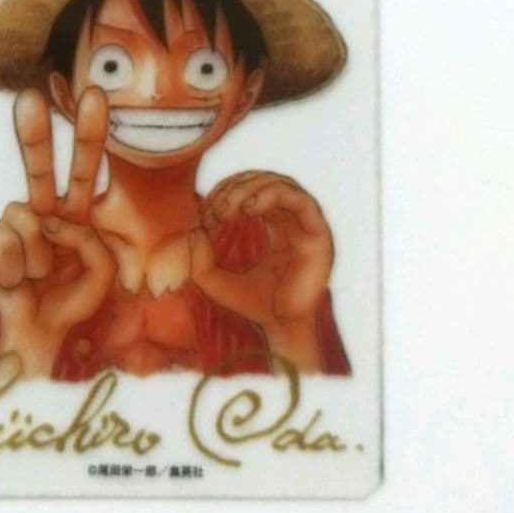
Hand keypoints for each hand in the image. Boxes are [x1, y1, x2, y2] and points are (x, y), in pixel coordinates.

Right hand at [0, 86, 115, 375]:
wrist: (43, 333)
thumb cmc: (75, 297)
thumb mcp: (104, 270)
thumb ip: (89, 240)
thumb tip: (45, 219)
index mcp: (78, 210)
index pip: (85, 166)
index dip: (90, 132)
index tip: (94, 97)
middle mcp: (46, 209)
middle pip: (40, 166)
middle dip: (36, 133)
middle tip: (29, 98)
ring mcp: (17, 223)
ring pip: (28, 217)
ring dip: (41, 258)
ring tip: (40, 276)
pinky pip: (4, 241)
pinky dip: (15, 267)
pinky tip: (18, 280)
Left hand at [193, 172, 333, 327]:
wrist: (280, 331)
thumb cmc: (252, 306)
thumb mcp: (213, 281)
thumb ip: (199, 258)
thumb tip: (195, 230)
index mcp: (275, 225)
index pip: (250, 191)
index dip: (225, 193)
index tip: (205, 213)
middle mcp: (293, 221)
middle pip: (264, 182)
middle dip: (235, 189)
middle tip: (214, 209)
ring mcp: (307, 225)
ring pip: (281, 184)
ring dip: (249, 189)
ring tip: (226, 209)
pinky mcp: (318, 233)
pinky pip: (300, 200)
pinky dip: (272, 195)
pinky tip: (247, 209)